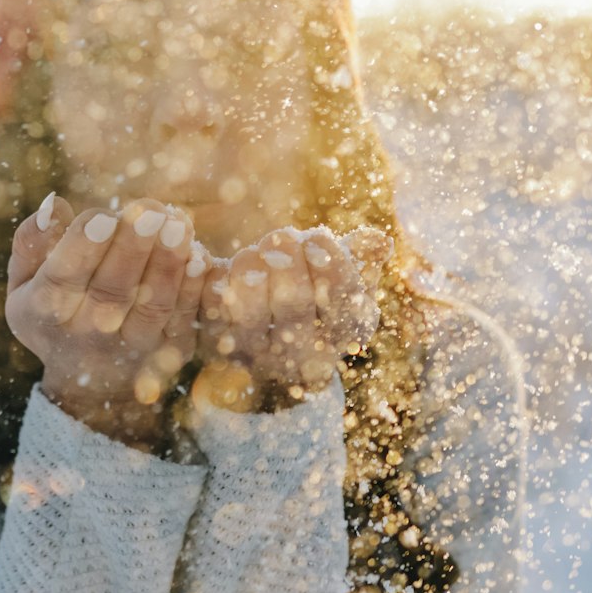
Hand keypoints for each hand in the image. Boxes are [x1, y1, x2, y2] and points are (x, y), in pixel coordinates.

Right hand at [4, 194, 208, 445]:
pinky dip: (194, 289)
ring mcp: (132, 346)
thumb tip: (55, 205)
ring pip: (152, 305)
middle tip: (149, 212)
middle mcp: (88, 335)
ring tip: (177, 224)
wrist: (89, 386)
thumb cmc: (54, 311)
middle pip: (111, 291)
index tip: (101, 217)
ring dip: (167, 264)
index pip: (61, 278)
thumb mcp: (24, 283)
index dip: (81, 248)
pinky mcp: (170, 351)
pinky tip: (199, 256)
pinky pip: (185, 319)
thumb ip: (32, 242)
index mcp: (45, 312)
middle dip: (132, 249)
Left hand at [195, 224, 391, 408]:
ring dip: (250, 266)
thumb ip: (363, 257)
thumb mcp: (348, 278)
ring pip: (248, 309)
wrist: (275, 341)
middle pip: (293, 299)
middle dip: (286, 257)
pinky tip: (222, 267)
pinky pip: (213, 310)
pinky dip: (216, 280)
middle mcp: (305, 354)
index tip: (316, 237)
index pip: (341, 296)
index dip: (328, 261)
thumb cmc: (318, 296)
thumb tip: (378, 242)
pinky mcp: (223, 347)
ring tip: (256, 253)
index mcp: (345, 331)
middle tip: (281, 237)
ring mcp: (261, 355)